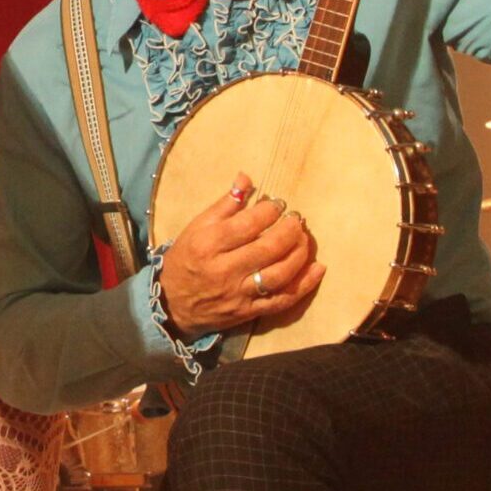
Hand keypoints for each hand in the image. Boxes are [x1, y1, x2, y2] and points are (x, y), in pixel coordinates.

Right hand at [156, 174, 324, 338]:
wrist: (172, 303)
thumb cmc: (186, 259)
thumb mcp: (196, 227)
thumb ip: (224, 204)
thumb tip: (246, 178)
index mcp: (208, 244)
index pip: (247, 224)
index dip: (269, 211)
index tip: (278, 204)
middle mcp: (224, 269)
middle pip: (267, 249)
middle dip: (289, 231)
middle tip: (297, 220)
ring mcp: (238, 293)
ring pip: (278, 275)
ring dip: (298, 255)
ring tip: (305, 239)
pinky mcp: (249, 312)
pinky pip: (282, 300)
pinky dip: (304, 285)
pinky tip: (318, 268)